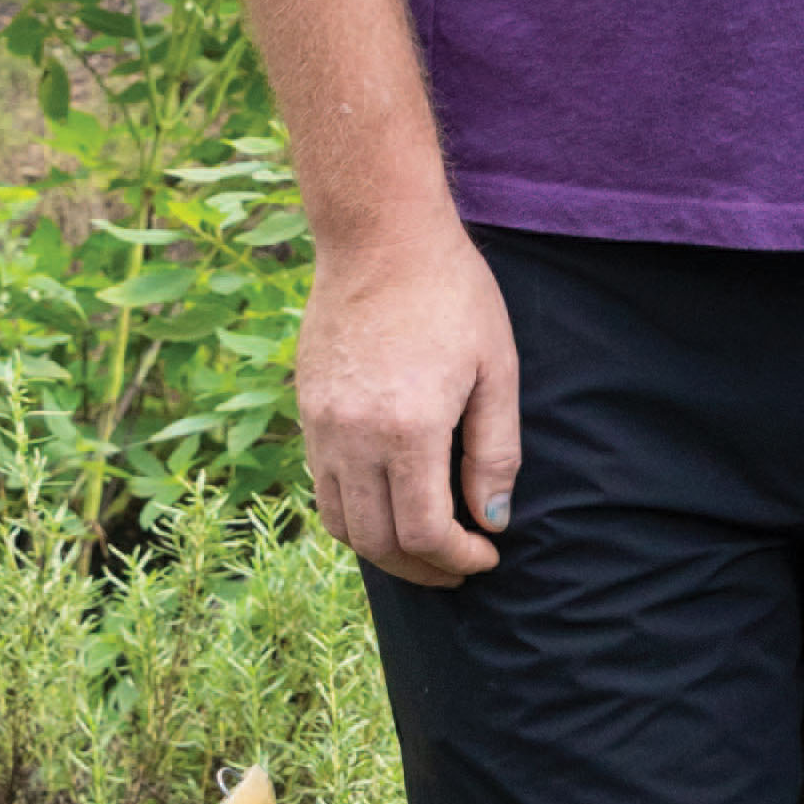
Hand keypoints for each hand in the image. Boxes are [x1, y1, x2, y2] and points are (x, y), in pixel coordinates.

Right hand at [295, 218, 523, 583]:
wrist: (379, 235)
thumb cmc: (452, 292)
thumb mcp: (497, 368)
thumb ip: (495, 451)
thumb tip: (491, 520)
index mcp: (407, 429)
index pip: (423, 533)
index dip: (457, 559)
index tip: (486, 557)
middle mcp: (353, 437)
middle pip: (378, 541)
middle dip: (423, 568)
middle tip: (459, 567)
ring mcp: (321, 425)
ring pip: (342, 523)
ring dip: (384, 549)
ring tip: (424, 547)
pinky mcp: (306, 410)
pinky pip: (322, 486)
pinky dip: (355, 514)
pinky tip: (389, 503)